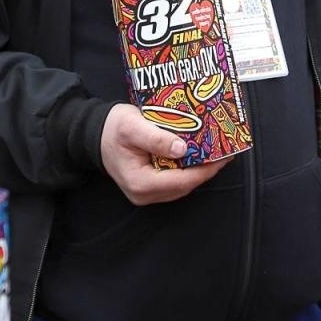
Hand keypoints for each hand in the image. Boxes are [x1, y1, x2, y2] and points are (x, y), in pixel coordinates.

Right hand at [99, 104, 229, 205]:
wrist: (95, 134)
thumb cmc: (112, 129)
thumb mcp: (132, 127)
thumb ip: (157, 139)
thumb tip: (183, 149)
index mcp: (141, 183)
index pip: (181, 181)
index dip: (205, 170)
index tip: (223, 156)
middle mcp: (145, 194)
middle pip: (185, 185)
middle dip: (207, 169)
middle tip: (225, 151)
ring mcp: (148, 193)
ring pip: (182, 184)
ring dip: (200, 169)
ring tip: (217, 151)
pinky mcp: (151, 186)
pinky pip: (176, 180)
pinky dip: (189, 168)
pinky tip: (199, 154)